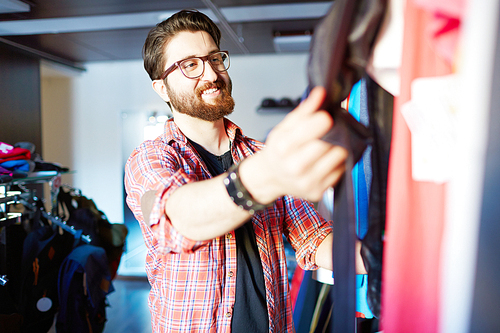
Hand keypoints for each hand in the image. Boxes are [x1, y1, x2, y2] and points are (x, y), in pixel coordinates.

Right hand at [241, 86, 347, 202]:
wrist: (270, 177)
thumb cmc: (278, 151)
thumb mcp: (284, 127)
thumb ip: (305, 110)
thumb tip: (321, 93)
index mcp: (284, 147)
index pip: (316, 127)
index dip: (324, 120)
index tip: (325, 118)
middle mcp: (295, 166)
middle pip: (330, 143)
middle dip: (332, 134)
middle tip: (327, 133)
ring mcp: (308, 181)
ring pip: (339, 157)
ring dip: (337, 148)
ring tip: (327, 146)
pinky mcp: (318, 192)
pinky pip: (340, 172)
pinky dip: (336, 164)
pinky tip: (325, 160)